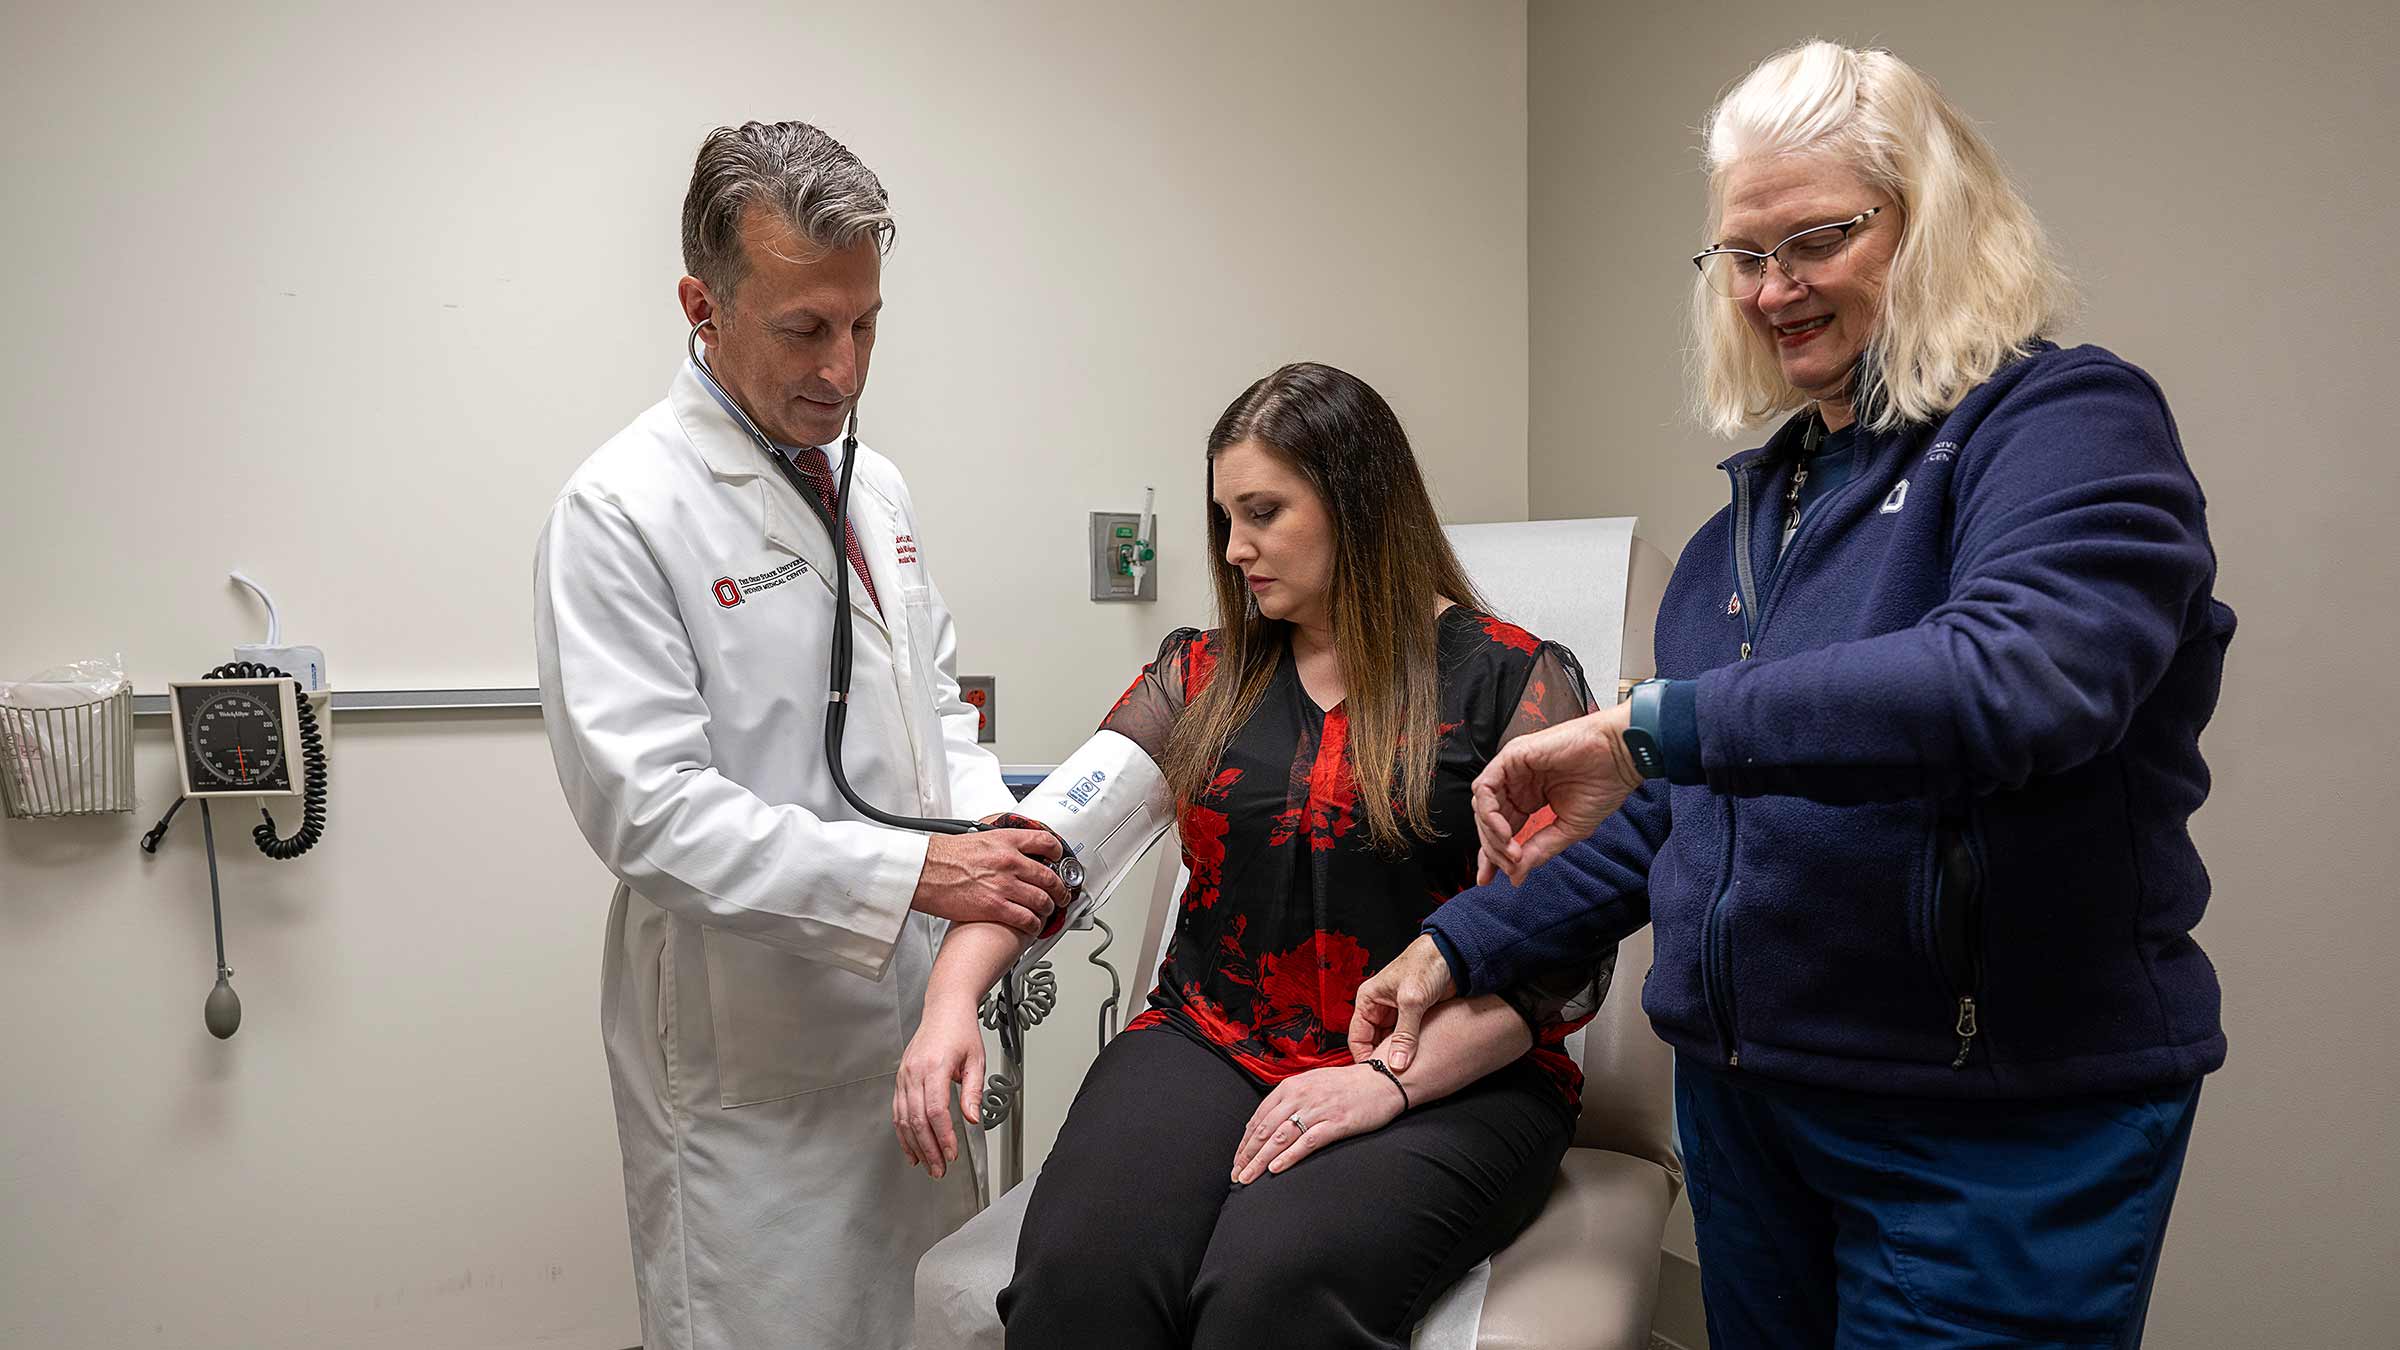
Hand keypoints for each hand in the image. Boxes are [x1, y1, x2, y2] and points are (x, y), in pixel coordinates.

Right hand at [893, 997, 984, 1179]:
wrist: (944, 1010)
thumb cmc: (960, 1031)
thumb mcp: (976, 1060)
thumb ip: (973, 1091)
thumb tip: (972, 1118)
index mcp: (935, 1066)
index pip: (935, 1110)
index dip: (943, 1136)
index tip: (951, 1153)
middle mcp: (915, 1072)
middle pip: (917, 1119)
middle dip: (929, 1149)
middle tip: (940, 1169)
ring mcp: (904, 1076)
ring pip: (903, 1119)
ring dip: (915, 1146)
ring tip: (928, 1165)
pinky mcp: (901, 1079)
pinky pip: (898, 1111)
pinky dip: (903, 1133)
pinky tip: (911, 1148)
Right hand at [911, 828, 1066, 934]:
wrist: (922, 871)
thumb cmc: (941, 857)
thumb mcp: (975, 839)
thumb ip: (997, 846)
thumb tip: (1006, 852)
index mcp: (1005, 841)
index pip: (1045, 842)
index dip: (1058, 853)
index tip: (1060, 860)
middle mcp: (1010, 861)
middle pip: (1049, 876)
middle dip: (1060, 889)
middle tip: (1062, 894)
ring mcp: (1005, 885)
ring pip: (1042, 900)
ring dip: (1049, 909)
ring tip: (1047, 912)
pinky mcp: (996, 907)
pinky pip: (1027, 919)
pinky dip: (1034, 925)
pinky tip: (1033, 926)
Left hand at [1230, 1064, 1406, 1183]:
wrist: (1380, 1080)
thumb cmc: (1345, 1085)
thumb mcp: (1310, 1084)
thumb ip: (1288, 1101)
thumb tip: (1266, 1123)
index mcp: (1290, 1087)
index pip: (1259, 1118)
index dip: (1245, 1142)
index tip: (1237, 1160)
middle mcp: (1300, 1096)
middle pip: (1264, 1130)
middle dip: (1247, 1156)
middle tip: (1236, 1175)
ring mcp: (1317, 1110)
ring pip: (1280, 1138)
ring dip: (1260, 1161)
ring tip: (1247, 1178)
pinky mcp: (1336, 1123)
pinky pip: (1307, 1142)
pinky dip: (1289, 1156)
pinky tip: (1276, 1169)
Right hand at [1347, 935, 1456, 1072]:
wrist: (1452, 956)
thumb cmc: (1425, 964)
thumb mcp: (1412, 1001)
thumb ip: (1405, 1034)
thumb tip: (1397, 1063)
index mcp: (1368, 1000)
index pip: (1357, 1037)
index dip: (1364, 1057)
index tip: (1376, 1075)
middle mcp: (1379, 1008)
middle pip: (1373, 1043)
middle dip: (1382, 1059)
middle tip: (1392, 1077)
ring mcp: (1396, 1015)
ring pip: (1391, 1043)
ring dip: (1398, 1055)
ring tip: (1405, 1071)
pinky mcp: (1413, 1018)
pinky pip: (1407, 1040)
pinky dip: (1411, 1050)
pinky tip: (1417, 1060)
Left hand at [1471, 702, 1643, 885]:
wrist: (1621, 757)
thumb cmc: (1603, 784)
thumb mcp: (1568, 829)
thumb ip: (1539, 850)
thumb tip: (1516, 875)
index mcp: (1529, 798)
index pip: (1500, 829)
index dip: (1491, 855)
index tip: (1489, 879)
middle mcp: (1517, 783)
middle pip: (1487, 820)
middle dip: (1493, 849)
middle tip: (1511, 865)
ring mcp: (1513, 769)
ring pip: (1482, 805)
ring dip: (1491, 834)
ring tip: (1511, 851)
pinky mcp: (1512, 756)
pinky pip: (1485, 787)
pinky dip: (1489, 812)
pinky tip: (1505, 832)